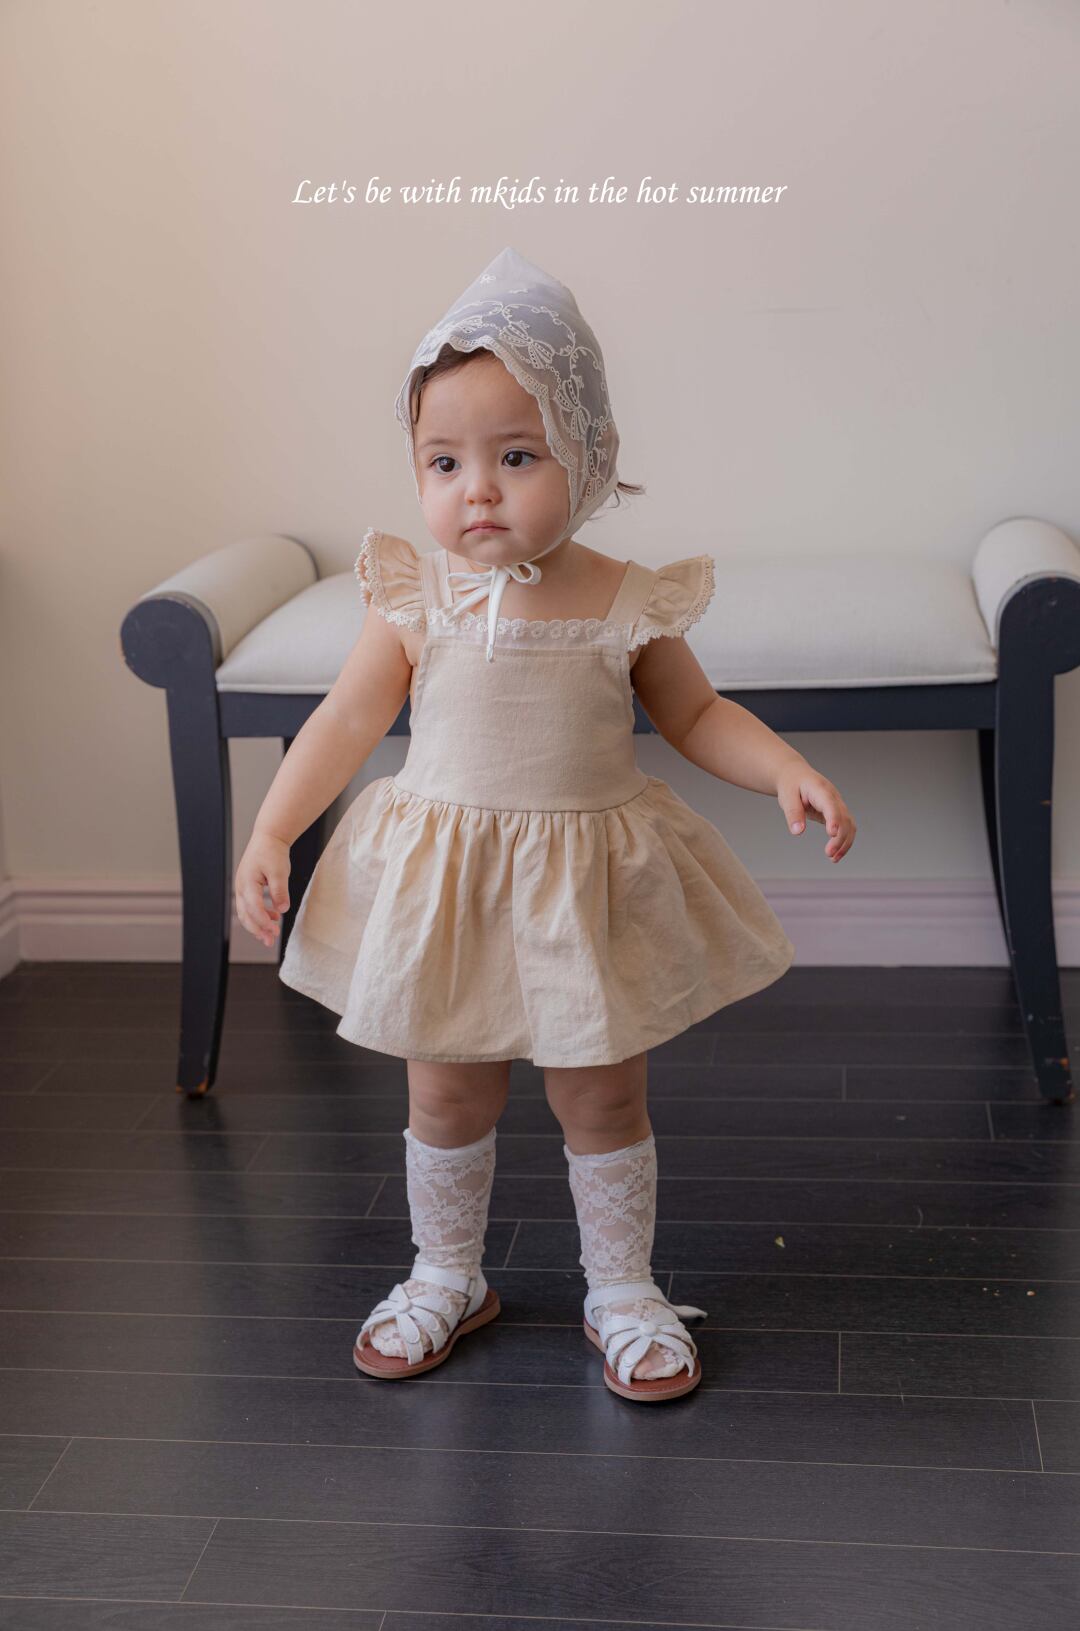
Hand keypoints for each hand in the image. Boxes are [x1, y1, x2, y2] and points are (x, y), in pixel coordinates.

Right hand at [235, 829, 291, 945]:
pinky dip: (260, 915)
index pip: (253, 907)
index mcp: (247, 882)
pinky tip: (274, 918)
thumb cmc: (272, 851)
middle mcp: (241, 887)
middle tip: (270, 940)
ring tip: (272, 934)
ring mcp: (242, 888)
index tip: (274, 930)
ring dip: (258, 925)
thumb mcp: (279, 871)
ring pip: (246, 913)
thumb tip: (282, 909)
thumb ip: (280, 891)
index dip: (263, 921)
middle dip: (257, 929)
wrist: (268, 838)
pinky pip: (250, 906)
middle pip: (245, 914)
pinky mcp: (248, 888)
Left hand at [775, 761, 855, 862]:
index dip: (833, 819)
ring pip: (849, 824)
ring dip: (845, 842)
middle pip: (844, 818)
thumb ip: (793, 813)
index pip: (830, 805)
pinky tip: (835, 854)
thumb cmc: (791, 785)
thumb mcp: (786, 797)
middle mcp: (834, 797)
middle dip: (840, 837)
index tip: (832, 834)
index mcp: (820, 789)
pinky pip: (847, 827)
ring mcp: (838, 804)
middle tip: (829, 854)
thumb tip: (797, 831)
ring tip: (834, 858)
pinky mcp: (837, 812)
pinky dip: (844, 841)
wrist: (796, 776)